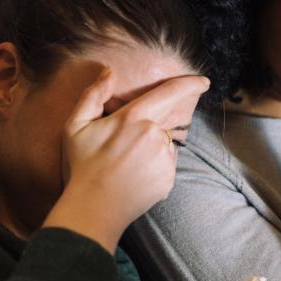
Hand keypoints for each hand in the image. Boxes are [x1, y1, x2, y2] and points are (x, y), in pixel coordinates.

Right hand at [42, 68, 208, 251]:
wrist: (93, 207)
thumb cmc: (82, 166)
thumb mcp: (76, 126)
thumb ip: (94, 95)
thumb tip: (109, 72)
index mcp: (133, 118)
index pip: (169, 93)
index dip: (190, 84)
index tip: (204, 81)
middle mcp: (154, 135)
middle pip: (165, 121)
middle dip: (155, 125)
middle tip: (128, 145)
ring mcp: (164, 158)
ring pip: (164, 144)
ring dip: (151, 147)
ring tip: (125, 164)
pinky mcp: (169, 178)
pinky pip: (166, 164)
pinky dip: (154, 166)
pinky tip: (134, 176)